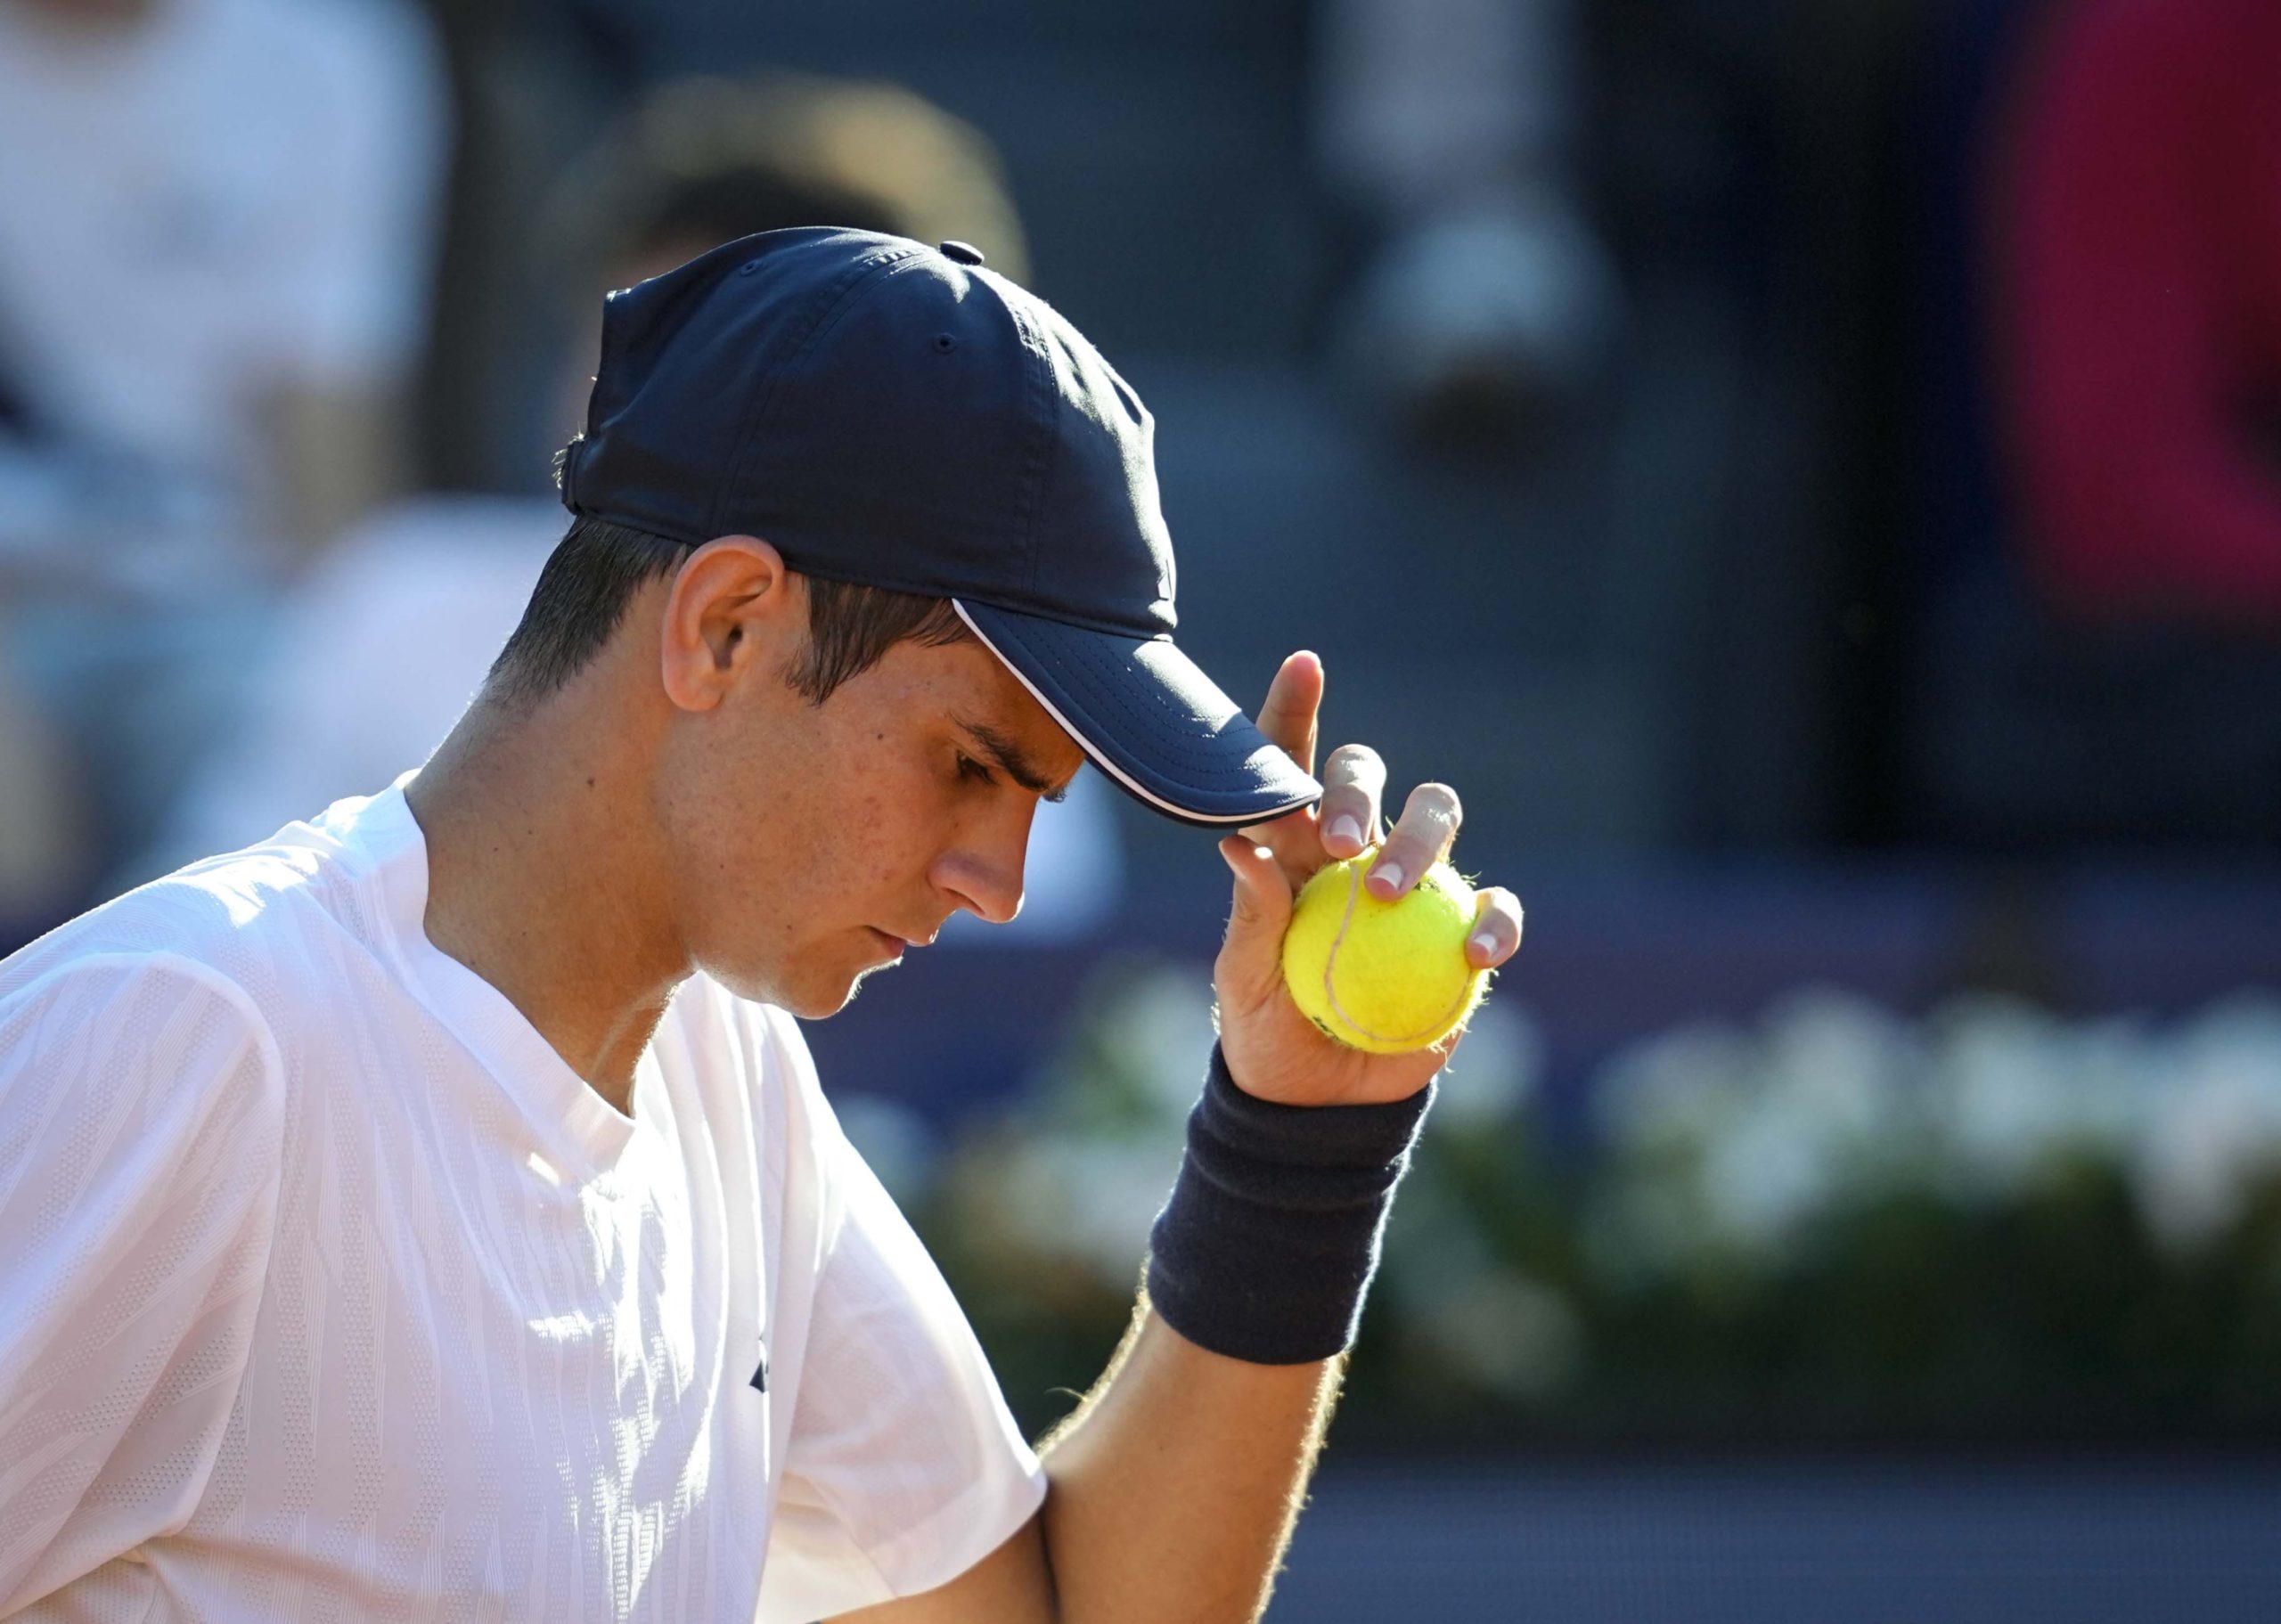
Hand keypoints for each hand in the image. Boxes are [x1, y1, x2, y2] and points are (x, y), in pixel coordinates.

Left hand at [1212, 651, 1524, 1107]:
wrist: (1318, 1104)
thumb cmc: (1267, 1031)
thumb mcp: (1243, 981)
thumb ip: (1252, 916)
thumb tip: (1240, 846)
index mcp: (1291, 846)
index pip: (1289, 768)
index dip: (1294, 713)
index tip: (1304, 667)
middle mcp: (1356, 849)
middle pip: (1370, 777)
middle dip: (1357, 790)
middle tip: (1338, 842)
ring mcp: (1418, 887)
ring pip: (1438, 818)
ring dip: (1421, 841)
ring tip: (1391, 893)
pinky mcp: (1461, 935)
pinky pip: (1493, 908)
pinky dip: (1496, 921)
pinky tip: (1478, 954)